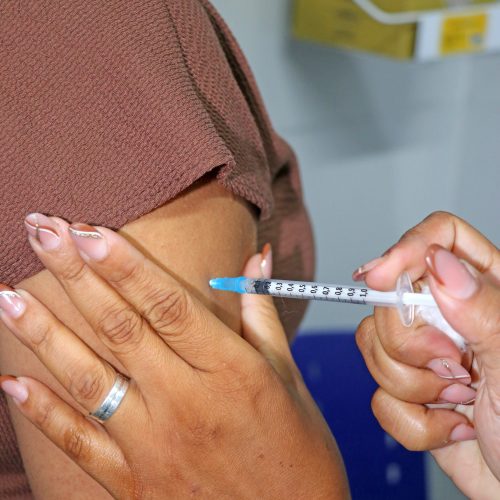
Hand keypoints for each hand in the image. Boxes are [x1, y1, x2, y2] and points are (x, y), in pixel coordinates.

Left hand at [0, 214, 347, 498]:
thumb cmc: (298, 450)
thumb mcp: (288, 376)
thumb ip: (262, 313)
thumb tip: (256, 259)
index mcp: (230, 371)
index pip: (167, 306)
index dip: (125, 266)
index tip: (89, 231)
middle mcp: (187, 403)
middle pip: (122, 328)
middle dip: (77, 276)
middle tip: (44, 233)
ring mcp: (155, 445)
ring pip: (89, 380)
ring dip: (44, 335)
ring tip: (7, 295)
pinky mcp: (136, 482)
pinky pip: (81, 443)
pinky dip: (42, 413)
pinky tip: (11, 382)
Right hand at [354, 211, 499, 498]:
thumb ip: (482, 310)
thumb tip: (439, 262)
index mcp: (486, 292)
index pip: (439, 239)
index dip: (405, 249)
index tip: (378, 277)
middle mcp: (451, 316)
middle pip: (391, 297)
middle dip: (413, 345)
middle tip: (455, 367)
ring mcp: (426, 354)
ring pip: (374, 345)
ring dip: (414, 387)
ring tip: (462, 400)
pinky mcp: (408, 391)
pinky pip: (377, 394)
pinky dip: (413, 422)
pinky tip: (452, 424)